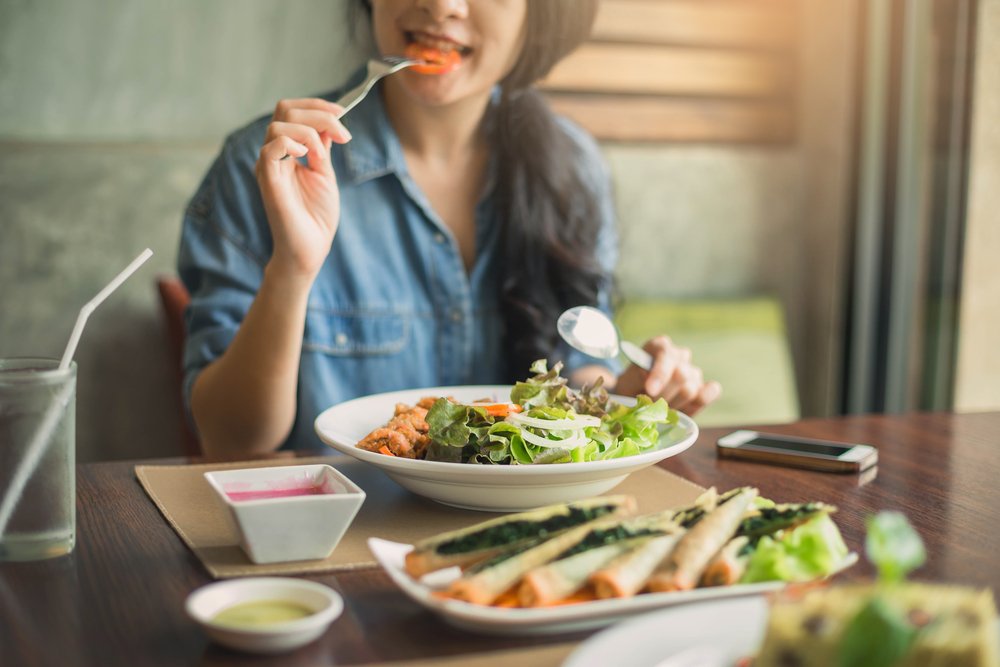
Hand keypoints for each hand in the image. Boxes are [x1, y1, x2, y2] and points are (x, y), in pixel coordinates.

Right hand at [255, 98, 351, 279]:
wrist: (311, 248)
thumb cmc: (317, 217)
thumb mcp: (324, 173)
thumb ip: (322, 147)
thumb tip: (329, 121)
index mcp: (287, 151)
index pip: (291, 111)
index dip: (317, 106)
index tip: (343, 113)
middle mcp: (274, 154)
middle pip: (284, 110)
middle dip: (318, 113)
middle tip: (343, 134)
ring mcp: (268, 166)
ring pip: (278, 125)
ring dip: (310, 131)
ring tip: (323, 155)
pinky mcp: (267, 180)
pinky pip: (270, 149)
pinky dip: (292, 143)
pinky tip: (308, 156)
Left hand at [614, 336, 720, 415]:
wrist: (637, 399)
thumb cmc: (630, 388)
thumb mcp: (625, 382)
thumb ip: (636, 379)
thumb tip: (653, 386)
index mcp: (659, 346)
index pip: (666, 355)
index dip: (660, 374)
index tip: (650, 390)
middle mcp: (679, 355)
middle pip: (681, 375)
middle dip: (663, 396)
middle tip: (649, 406)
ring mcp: (693, 371)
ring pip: (690, 390)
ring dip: (672, 405)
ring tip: (659, 408)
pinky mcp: (704, 387)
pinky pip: (712, 391)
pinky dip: (701, 401)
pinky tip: (684, 408)